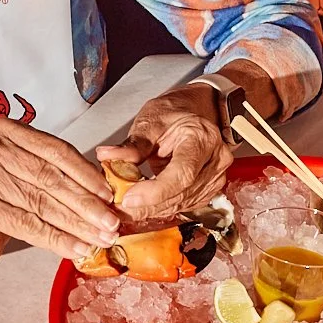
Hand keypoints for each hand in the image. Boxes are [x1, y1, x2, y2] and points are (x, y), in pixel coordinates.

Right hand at [0, 118, 120, 275]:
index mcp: (5, 131)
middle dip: (86, 203)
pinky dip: (58, 240)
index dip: (86, 173)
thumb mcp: (24, 181)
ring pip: (43, 203)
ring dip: (78, 224)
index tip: (110, 194)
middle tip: (112, 222)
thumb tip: (105, 190)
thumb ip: (54, 175)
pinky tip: (77, 250)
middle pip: (51, 177)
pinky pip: (29, 224)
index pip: (55, 150)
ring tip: (101, 239)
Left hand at [96, 90, 233, 221]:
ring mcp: (215, 177)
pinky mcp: (208, 190)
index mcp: (202, 138)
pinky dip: (161, 208)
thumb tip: (106, 156)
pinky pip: (184, 206)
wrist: (194, 113)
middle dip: (147, 205)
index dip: (155, 192)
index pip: (182, 174)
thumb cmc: (174, 114)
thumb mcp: (150, 120)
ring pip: (182, 204)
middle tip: (118, 207)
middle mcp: (215, 160)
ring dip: (152, 210)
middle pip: (181, 194)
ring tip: (126, 207)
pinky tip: (143, 205)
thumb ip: (131, 144)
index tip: (128, 198)